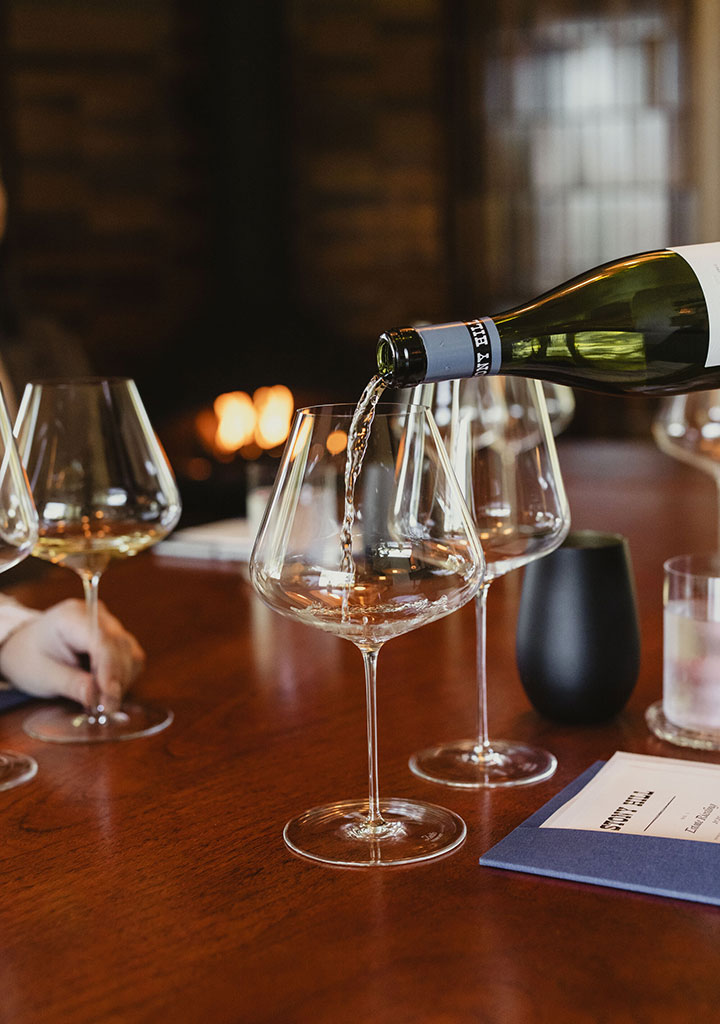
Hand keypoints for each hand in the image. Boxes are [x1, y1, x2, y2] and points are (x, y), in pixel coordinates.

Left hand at [0, 598, 145, 709]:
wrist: (26, 646)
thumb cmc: (31, 658)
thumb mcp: (43, 675)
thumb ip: (71, 684)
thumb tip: (97, 698)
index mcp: (72, 617)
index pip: (102, 640)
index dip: (110, 670)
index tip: (109, 699)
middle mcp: (98, 615)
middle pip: (121, 647)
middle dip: (116, 681)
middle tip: (104, 709)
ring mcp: (110, 625)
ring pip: (131, 654)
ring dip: (121, 681)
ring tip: (101, 700)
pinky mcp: (118, 638)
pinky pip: (132, 658)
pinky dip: (123, 678)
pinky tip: (106, 689)